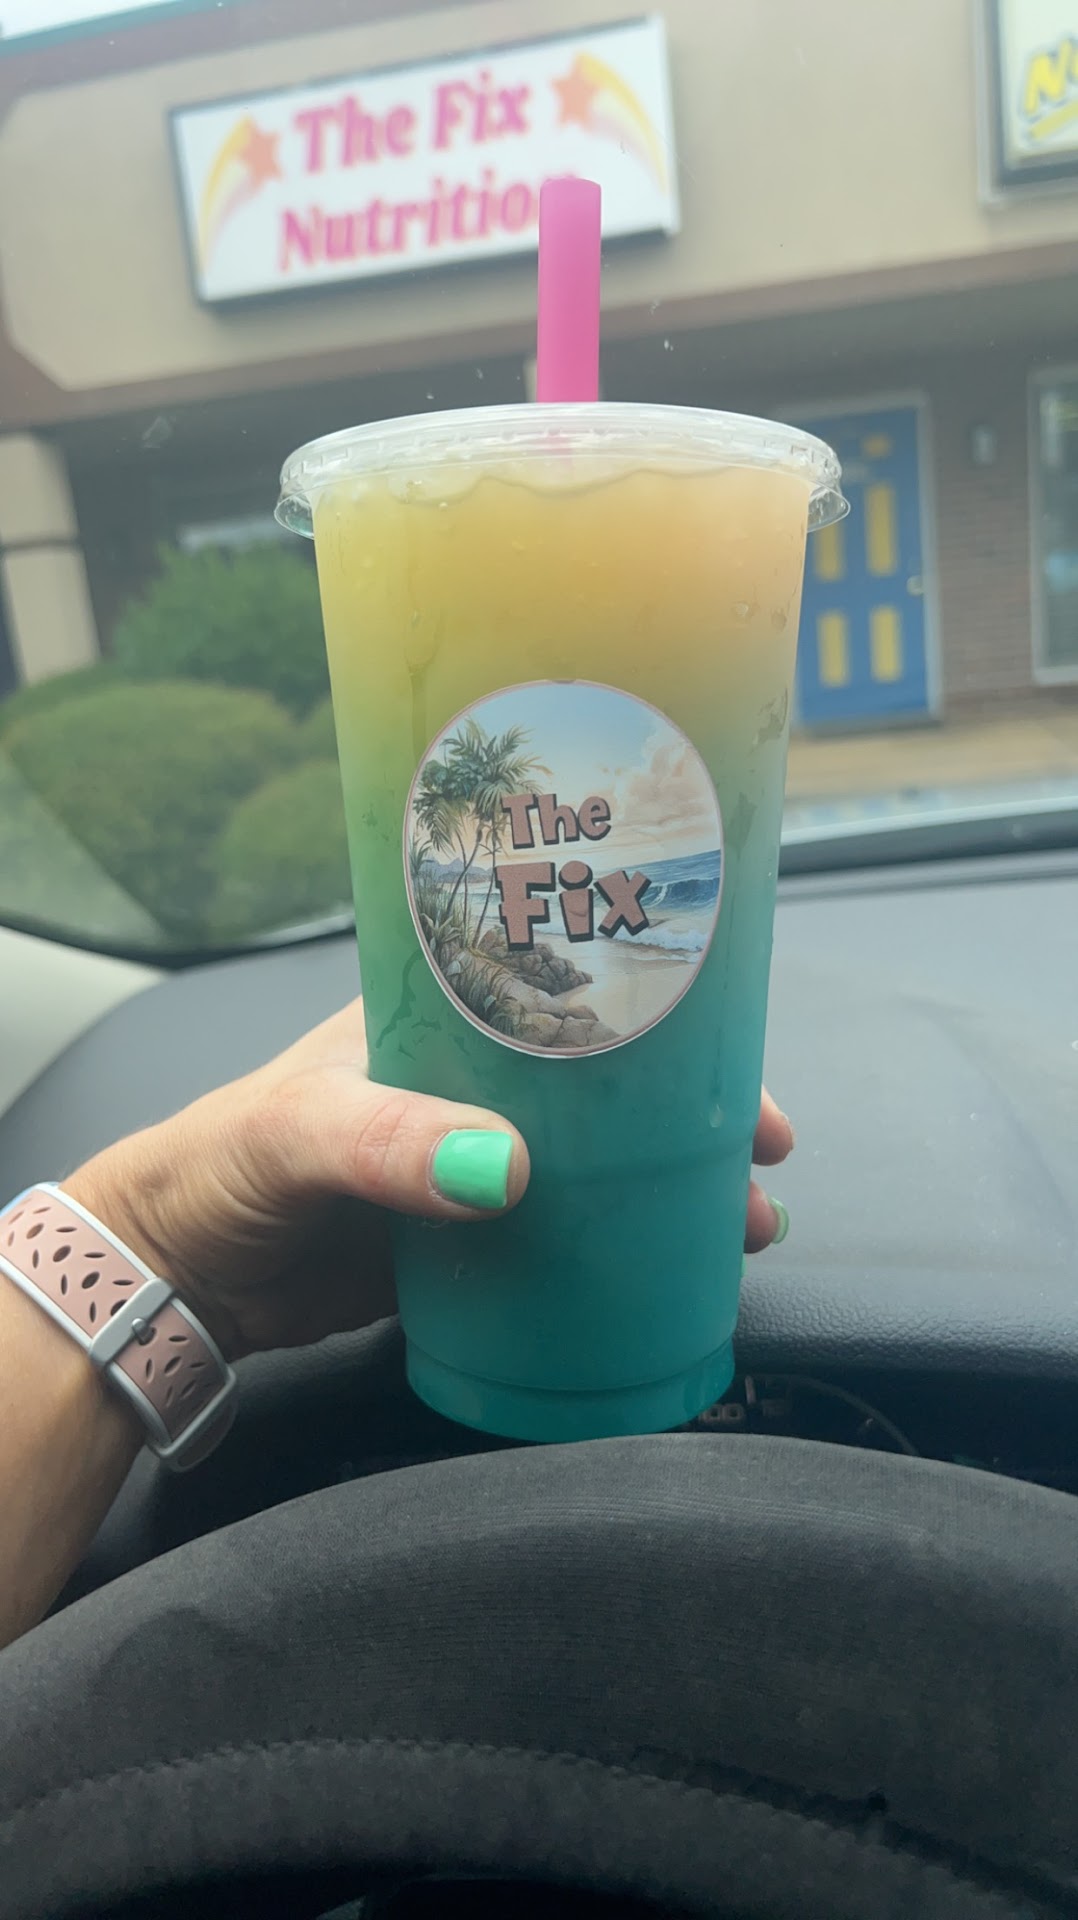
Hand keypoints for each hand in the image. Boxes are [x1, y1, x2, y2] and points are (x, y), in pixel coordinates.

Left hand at [66, 1000, 793, 1361]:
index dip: (659, 1021)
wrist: (171, 1278)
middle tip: (760, 1159)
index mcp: (438, 1021)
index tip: (732, 1058)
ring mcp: (470, 1164)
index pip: (569, 996)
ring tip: (740, 1227)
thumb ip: (387, 1144)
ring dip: (671, 1193)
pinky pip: (562, 1243)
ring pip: (599, 1168)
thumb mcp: (295, 1134)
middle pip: (608, 1088)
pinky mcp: (464, 1244)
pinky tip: (668, 1277)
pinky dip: (620, 1256)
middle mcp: (469, 1083)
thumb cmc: (217, 1169)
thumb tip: (504, 1169)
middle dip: (692, 1118)